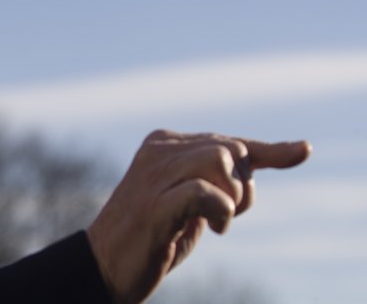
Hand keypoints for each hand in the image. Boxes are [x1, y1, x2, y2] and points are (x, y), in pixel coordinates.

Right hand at [86, 129, 310, 303]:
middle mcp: (158, 151)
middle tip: (227, 217)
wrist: (105, 266)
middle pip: (230, 149)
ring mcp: (154, 175)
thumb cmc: (153, 235)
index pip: (228, 141)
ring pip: (220, 160)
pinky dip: (221, 210)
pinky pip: (205, 192)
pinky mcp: (154, 204)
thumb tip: (278, 156)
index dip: (269, 150)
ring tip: (218, 222)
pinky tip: (214, 229)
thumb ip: (220, 180)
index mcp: (164, 144)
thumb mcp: (190, 202)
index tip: (302, 151)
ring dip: (233, 197)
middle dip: (244, 187)